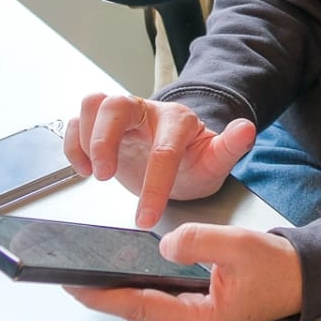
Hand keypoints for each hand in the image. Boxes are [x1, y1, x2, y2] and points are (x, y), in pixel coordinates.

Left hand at [64, 223, 302, 320]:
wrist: (302, 279)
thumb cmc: (276, 268)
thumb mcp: (238, 245)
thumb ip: (198, 241)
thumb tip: (165, 246)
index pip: (138, 307)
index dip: (102, 294)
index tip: (72, 283)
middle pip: (135, 310)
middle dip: (104, 290)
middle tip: (73, 268)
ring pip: (144, 308)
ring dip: (121, 289)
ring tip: (92, 267)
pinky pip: (156, 304)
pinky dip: (139, 288)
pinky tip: (125, 273)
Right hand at [65, 93, 256, 226]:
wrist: (181, 160)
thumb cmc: (195, 162)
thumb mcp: (215, 162)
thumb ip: (230, 147)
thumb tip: (246, 128)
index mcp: (179, 121)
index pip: (164, 148)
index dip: (155, 183)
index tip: (147, 217)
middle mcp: (148, 112)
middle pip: (117, 104)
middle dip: (105, 140)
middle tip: (106, 176)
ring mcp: (124, 117)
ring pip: (95, 103)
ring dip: (87, 137)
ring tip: (95, 171)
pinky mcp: (102, 127)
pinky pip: (77, 121)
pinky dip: (73, 144)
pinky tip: (84, 168)